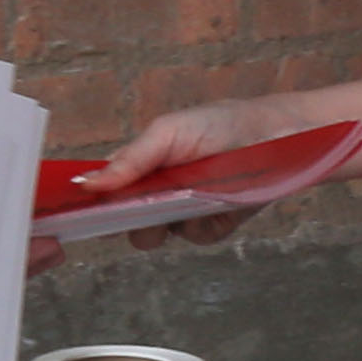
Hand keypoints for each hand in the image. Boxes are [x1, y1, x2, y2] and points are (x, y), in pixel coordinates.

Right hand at [69, 93, 321, 251]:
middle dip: (127, 221)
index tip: (82, 211)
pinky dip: (202, 223)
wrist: (279, 135)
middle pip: (125, 221)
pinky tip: (217, 202)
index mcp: (140, 165)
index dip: (92, 203)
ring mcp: (184, 210)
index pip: (105, 190)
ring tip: (188, 197)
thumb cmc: (221, 123)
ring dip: (166, 222)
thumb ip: (129, 160)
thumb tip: (85, 183)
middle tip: (141, 209)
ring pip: (156, 235)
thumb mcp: (169, 132)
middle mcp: (157, 191)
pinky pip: (196, 237)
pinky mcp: (214, 224)